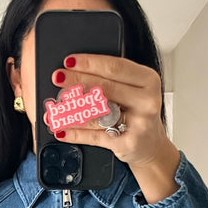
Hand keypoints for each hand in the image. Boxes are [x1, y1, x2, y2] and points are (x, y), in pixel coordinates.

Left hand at [50, 52, 170, 169]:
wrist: (152, 147)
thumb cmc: (139, 113)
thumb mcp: (136, 90)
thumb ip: (114, 78)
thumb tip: (78, 70)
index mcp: (148, 81)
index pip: (115, 67)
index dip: (90, 63)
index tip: (69, 61)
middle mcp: (146, 101)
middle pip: (105, 88)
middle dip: (77, 82)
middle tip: (58, 78)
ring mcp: (138, 124)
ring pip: (97, 114)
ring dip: (71, 111)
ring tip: (54, 108)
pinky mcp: (126, 143)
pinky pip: (95, 136)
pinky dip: (75, 134)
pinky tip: (61, 130)